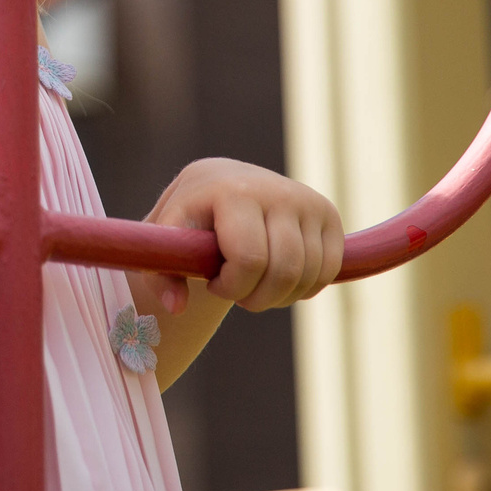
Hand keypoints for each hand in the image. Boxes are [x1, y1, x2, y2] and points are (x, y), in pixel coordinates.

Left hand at [141, 157, 341, 316]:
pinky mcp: (327, 213)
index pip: (249, 259)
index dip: (232, 286)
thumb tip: (177, 308)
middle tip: (238, 292)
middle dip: (257, 298)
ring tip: (255, 283)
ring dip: (280, 296)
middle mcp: (275, 190)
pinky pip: (328, 270)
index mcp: (232, 191)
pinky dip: (305, 287)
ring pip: (308, 275)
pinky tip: (279, 277)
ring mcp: (305, 200)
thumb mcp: (166, 240)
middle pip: (284, 272)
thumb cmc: (191, 219)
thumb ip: (161, 274)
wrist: (222, 183)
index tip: (214, 282)